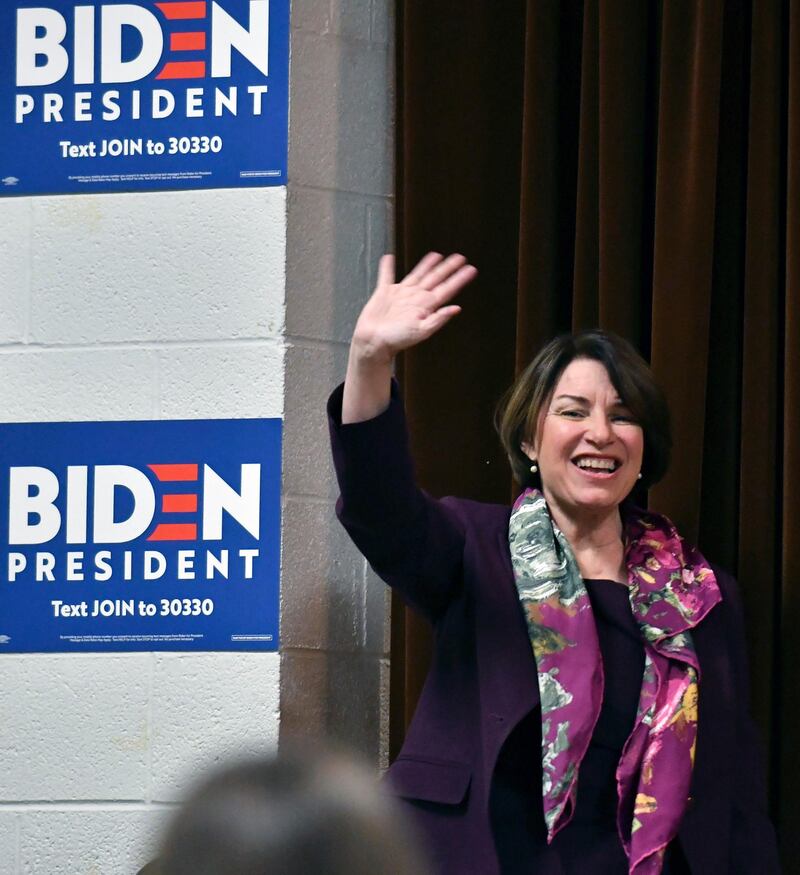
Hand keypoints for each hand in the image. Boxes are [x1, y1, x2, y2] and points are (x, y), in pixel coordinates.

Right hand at [350, 252, 477, 364]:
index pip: (446, 289)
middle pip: (435, 278)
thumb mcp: (421, 331)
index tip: (470, 269)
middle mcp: (415, 298)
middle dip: (447, 268)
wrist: (374, 343)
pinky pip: (386, 276)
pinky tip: (389, 259)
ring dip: (426, 265)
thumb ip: (438, 319)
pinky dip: (387, 267)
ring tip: (436, 255)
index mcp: (425, 306)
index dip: (458, 279)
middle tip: (459, 257)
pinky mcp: (383, 293)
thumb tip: (456, 309)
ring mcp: (400, 295)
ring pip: (417, 274)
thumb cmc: (396, 340)